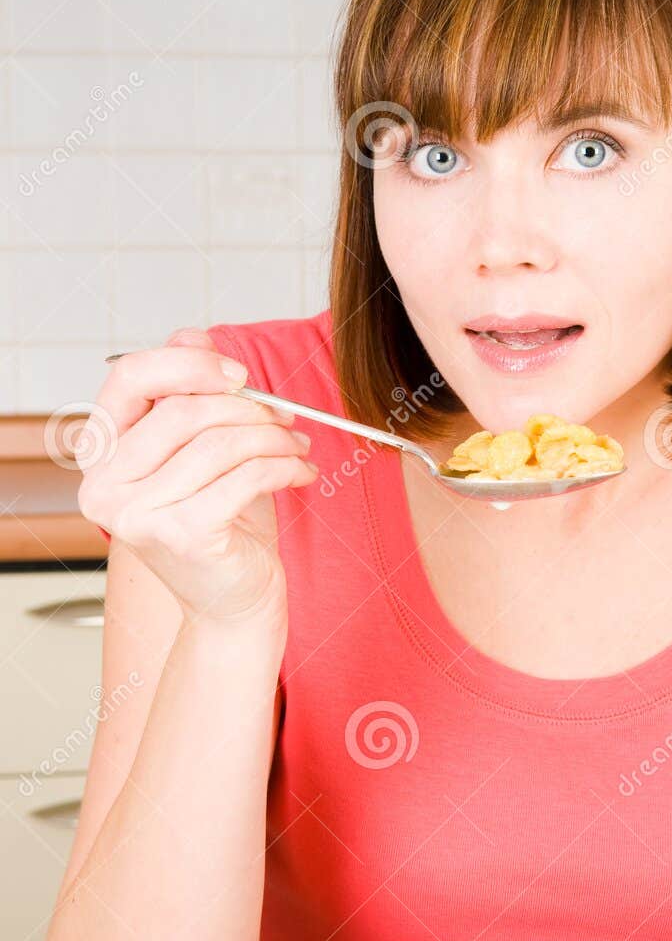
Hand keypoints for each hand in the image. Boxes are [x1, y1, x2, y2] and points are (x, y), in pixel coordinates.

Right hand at [77, 327, 317, 624]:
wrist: (233, 606)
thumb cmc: (219, 529)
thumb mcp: (202, 453)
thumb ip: (188, 395)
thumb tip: (190, 333)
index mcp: (100, 454)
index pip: (130, 377)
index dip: (188, 363)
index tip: (240, 375)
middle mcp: (105, 484)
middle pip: (184, 409)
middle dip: (249, 407)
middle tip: (286, 416)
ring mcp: (137, 513)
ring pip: (220, 442)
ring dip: (273, 436)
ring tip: (298, 445)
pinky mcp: (180, 535)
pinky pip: (244, 476)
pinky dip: (283, 467)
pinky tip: (301, 472)